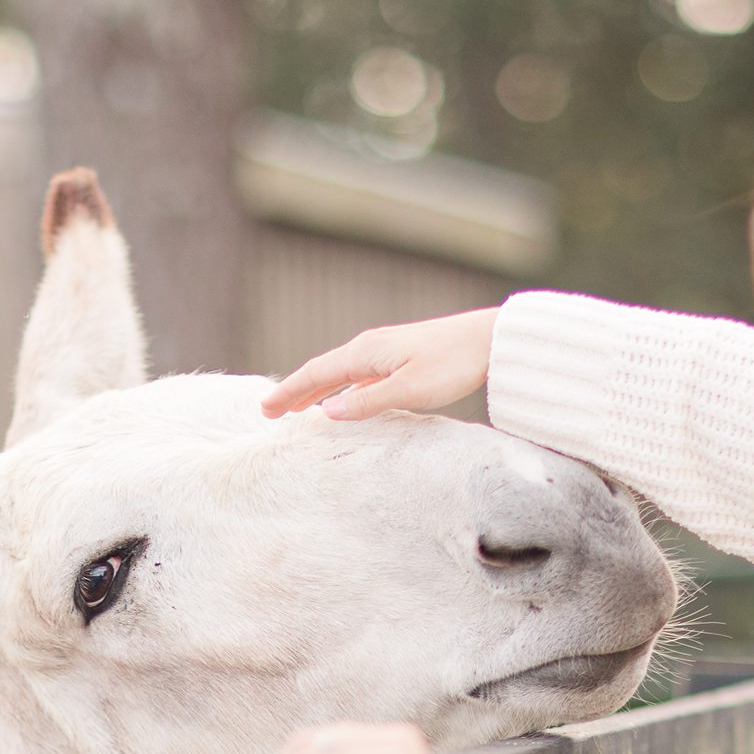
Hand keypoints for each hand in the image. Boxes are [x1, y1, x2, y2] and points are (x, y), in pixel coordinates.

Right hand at [260, 309, 497, 420]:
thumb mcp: (409, 389)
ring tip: (297, 408)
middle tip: (269, 412)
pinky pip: (357, 377)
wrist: (488, 340)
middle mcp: (369, 349)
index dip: (289, 393)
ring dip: (316, 391)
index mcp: (365, 353)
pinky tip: (341, 402)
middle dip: (294, 391)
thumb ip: (367, 403)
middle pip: (322, 372)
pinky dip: (340, 390)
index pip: (316, 374)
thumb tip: (327, 413)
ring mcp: (384, 353)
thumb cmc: (452, 364)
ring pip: (339, 374)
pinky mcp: (398, 359)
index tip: (265, 410)